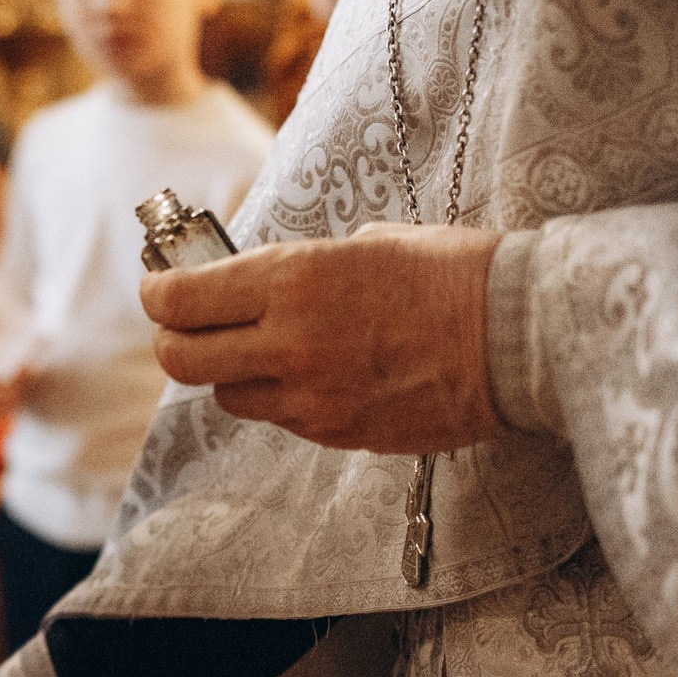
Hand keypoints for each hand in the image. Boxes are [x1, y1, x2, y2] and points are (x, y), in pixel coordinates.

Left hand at [142, 223, 504, 454]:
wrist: (519, 337)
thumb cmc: (454, 274)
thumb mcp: (367, 243)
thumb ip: (302, 267)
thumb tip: (263, 279)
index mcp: (295, 281)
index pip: (181, 299)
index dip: (158, 293)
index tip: (160, 286)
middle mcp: (291, 343)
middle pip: (181, 360)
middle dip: (173, 339)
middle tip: (187, 323)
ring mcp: (313, 397)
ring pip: (228, 396)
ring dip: (232, 373)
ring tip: (265, 348)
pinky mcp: (338, 434)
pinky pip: (282, 418)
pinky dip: (283, 398)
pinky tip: (319, 371)